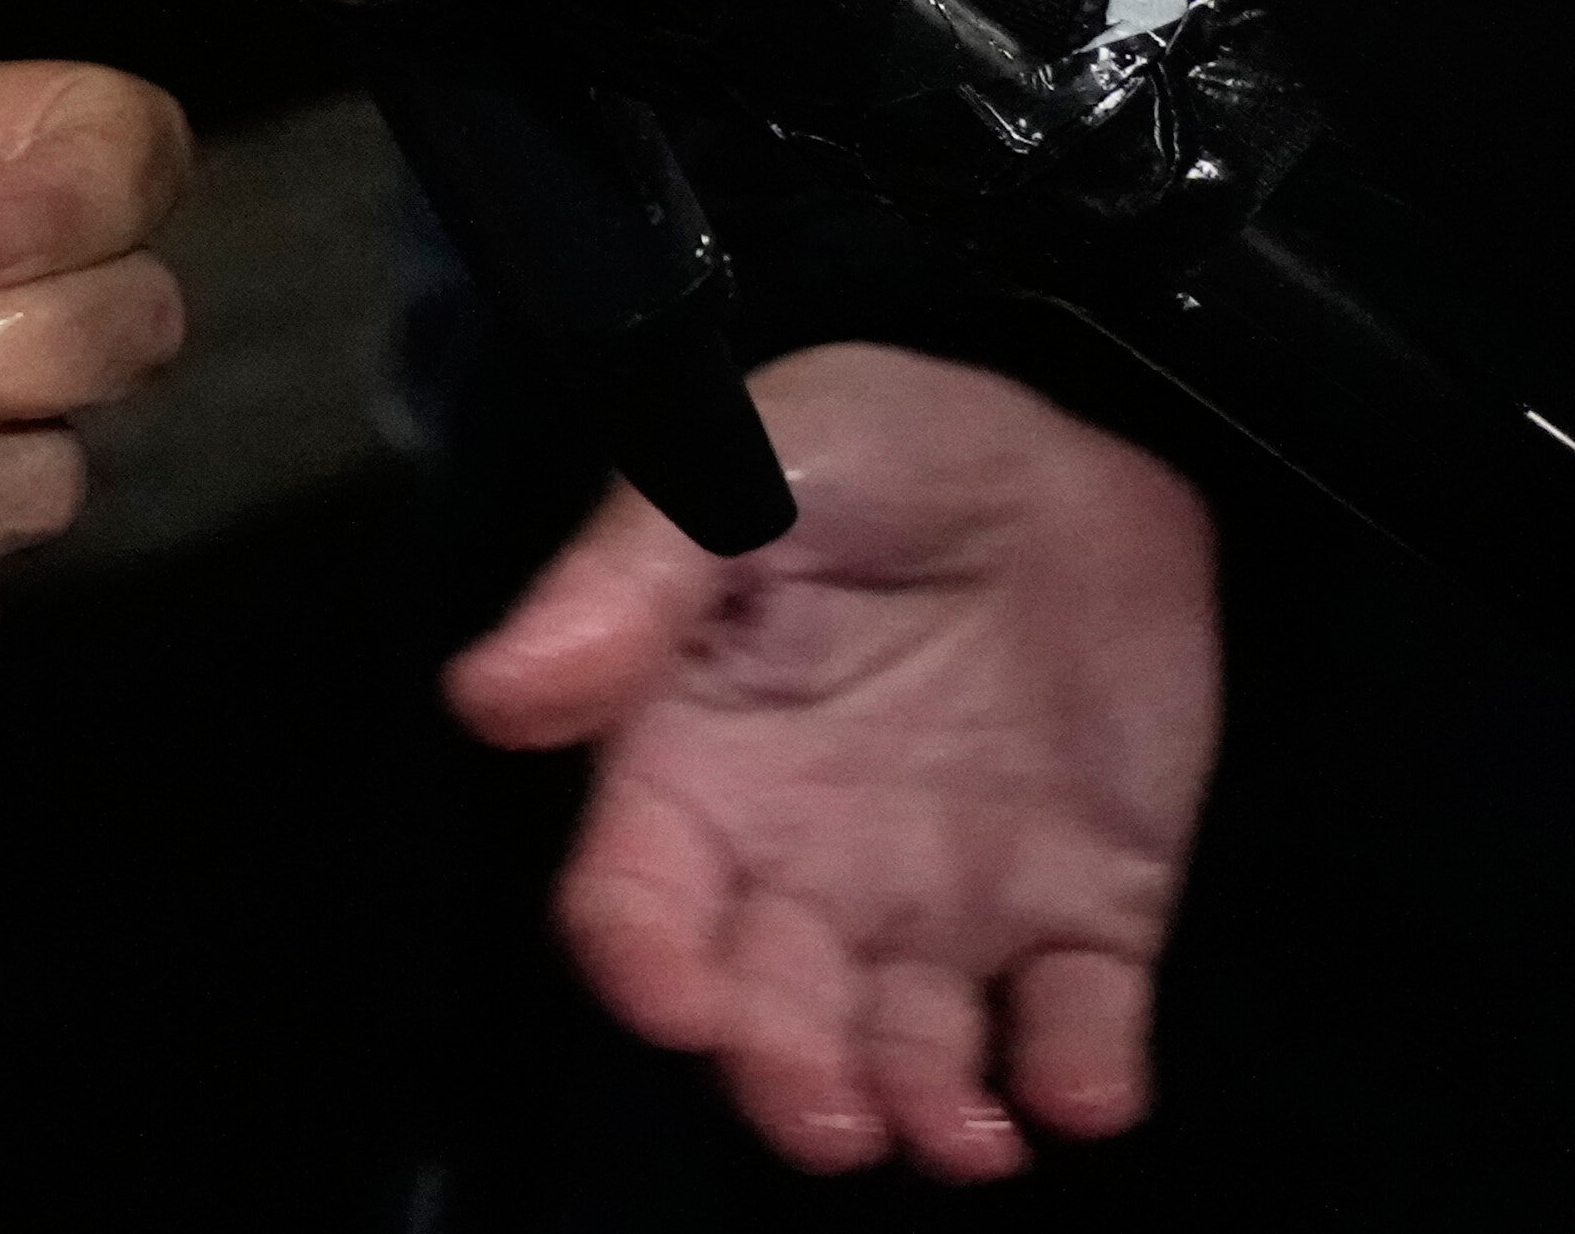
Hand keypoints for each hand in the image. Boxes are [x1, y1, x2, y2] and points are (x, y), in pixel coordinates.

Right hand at [448, 342, 1219, 1183]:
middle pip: (770, 1011)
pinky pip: (1078, 1024)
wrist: (1071, 436)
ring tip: (960, 1139)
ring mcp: (942, 898)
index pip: (636, 904)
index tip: (681, 1005)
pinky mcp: (1085, 910)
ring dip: (925, 1112)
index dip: (647, 968)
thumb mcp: (734, 473)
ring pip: (912, 1049)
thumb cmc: (869, 444)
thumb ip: (625, 585)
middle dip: (790, 1080)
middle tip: (827, 1119)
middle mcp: (802, 862)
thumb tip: (490, 697)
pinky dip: (1081, 1079)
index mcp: (694, 768)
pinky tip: (1084, 1091)